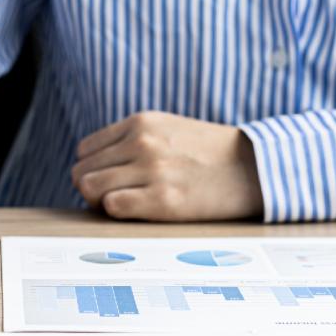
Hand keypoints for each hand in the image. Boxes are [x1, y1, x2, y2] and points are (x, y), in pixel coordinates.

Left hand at [71, 112, 262, 220]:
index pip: (85, 151)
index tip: (111, 181)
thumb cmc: (207, 154)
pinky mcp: (163, 199)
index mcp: (140, 123)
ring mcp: (152, 170)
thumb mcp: (167, 129)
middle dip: (92, 188)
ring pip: (89, 188)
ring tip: (126, 205)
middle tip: (116, 197)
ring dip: (100, 203)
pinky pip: (112, 206)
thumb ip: (131, 141)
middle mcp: (142, 143)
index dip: (93, 170)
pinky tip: (138, 211)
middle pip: (81, 171)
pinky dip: (117, 212)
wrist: (254, 168)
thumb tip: (92, 170)